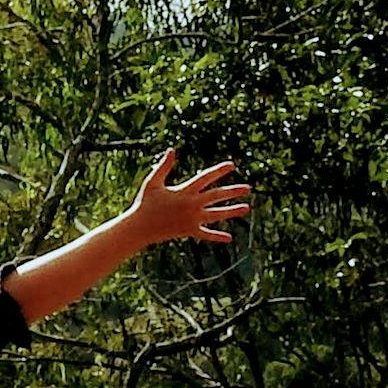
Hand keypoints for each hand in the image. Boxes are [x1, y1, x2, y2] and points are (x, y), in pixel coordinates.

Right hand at [122, 149, 251, 246]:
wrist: (140, 228)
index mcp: (184, 192)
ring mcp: (192, 220)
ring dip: (232, 212)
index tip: (232, 165)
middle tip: (248, 188)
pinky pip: (205, 234)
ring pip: (216, 215)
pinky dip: (216, 236)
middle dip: (233, 192)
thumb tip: (172, 150)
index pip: (206, 178)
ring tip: (246, 208)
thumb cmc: (144, 203)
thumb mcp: (153, 182)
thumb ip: (164, 166)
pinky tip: (229, 238)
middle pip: (216, 196)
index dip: (219, 170)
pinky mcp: (189, 231)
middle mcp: (191, 205)